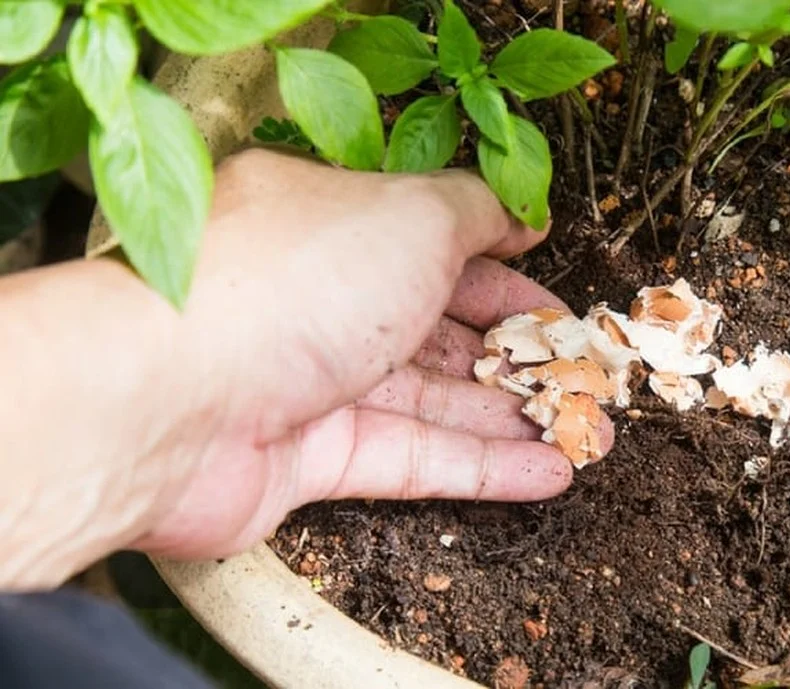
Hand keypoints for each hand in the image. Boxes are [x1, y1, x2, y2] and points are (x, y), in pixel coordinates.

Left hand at [119, 150, 611, 559]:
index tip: (563, 301)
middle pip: (436, 327)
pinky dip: (480, 467)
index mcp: (328, 221)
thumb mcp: (409, 217)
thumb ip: (474, 210)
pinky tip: (549, 473)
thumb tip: (519, 210)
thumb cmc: (291, 284)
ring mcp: (308, 381)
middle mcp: (314, 297)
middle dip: (518, 352)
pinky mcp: (307, 458)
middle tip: (587, 375)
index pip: (434, 242)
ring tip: (588, 432)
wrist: (165, 402)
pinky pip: (411, 458)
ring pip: (432, 397)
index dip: (506, 271)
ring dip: (513, 415)